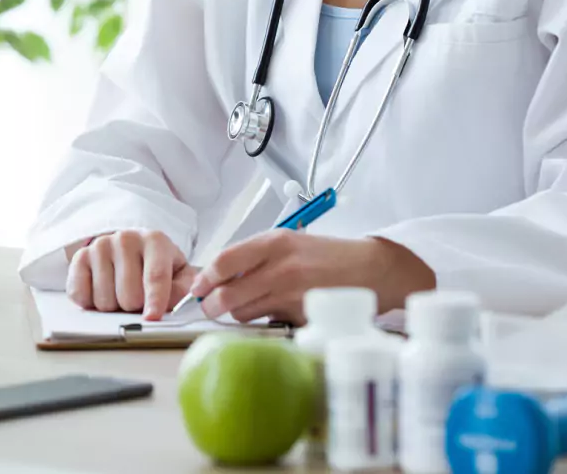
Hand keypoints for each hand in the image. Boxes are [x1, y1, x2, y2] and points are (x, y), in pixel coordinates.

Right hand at [66, 230, 196, 320]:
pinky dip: (90, 303)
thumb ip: (182, 291)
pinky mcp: (80, 257)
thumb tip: (170, 305)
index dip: (155, 301)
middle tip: (138, 300)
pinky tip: (101, 292)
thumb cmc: (157, 266)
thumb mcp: (179, 275)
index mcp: (155, 241)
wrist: (129, 249)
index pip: (155, 276)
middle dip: (134, 307)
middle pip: (129, 294)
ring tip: (120, 293)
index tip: (152, 318)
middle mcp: (126, 239)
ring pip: (105, 300)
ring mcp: (100, 246)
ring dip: (113, 307)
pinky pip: (80, 295)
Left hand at [190, 233, 434, 323]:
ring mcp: (291, 294)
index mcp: (273, 242)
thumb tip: (218, 275)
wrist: (369, 269)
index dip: (205, 278)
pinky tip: (275, 312)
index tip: (197, 288)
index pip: (224, 261)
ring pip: (244, 313)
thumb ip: (255, 256)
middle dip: (212, 305)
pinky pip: (268, 324)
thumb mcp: (288, 242)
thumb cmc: (325, 255)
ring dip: (238, 314)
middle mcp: (280, 267)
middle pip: (227, 294)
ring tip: (248, 306)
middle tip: (210, 307)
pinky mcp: (302, 317)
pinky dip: (265, 322)